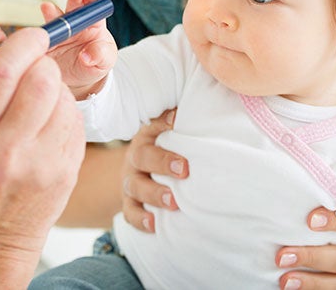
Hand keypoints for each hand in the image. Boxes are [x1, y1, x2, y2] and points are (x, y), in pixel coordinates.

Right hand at [0, 26, 85, 286]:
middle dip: (43, 62)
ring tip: (35, 101)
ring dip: (54, 86)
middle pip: (43, 79)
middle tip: (35, 64)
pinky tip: (45, 123)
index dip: (24, 42)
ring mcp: (42, 164)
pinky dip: (63, 110)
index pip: (2, 71)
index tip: (33, 34)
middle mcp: (6, 153)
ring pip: (64, 97)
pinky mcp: (68, 171)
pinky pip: (76, 120)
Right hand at [41, 0, 116, 98]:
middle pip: (75, 8)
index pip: (93, 11)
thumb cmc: (95, 64)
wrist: (77, 79)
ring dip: (52, 12)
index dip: (91, 1)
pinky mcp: (47, 42)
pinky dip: (39, 32)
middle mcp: (76, 25)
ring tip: (48, 7)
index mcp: (94, 25)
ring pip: (56, 19)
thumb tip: (87, 57)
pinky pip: (42, 36)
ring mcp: (60, 32)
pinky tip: (36, 30)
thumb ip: (101, 56)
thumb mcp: (104, 62)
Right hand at [121, 109, 188, 231]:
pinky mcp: (129, 203)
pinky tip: (154, 224)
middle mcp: (136, 157)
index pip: (151, 126)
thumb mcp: (174, 135)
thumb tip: (206, 109)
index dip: (162, 123)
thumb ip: (186, 124)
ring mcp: (131, 181)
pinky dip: (140, 219)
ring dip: (154, 194)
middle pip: (142, 157)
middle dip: (162, 163)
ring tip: (173, 202)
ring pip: (135, 186)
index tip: (177, 121)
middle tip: (184, 170)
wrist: (145, 172)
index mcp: (147, 136)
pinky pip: (130, 212)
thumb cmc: (169, 151)